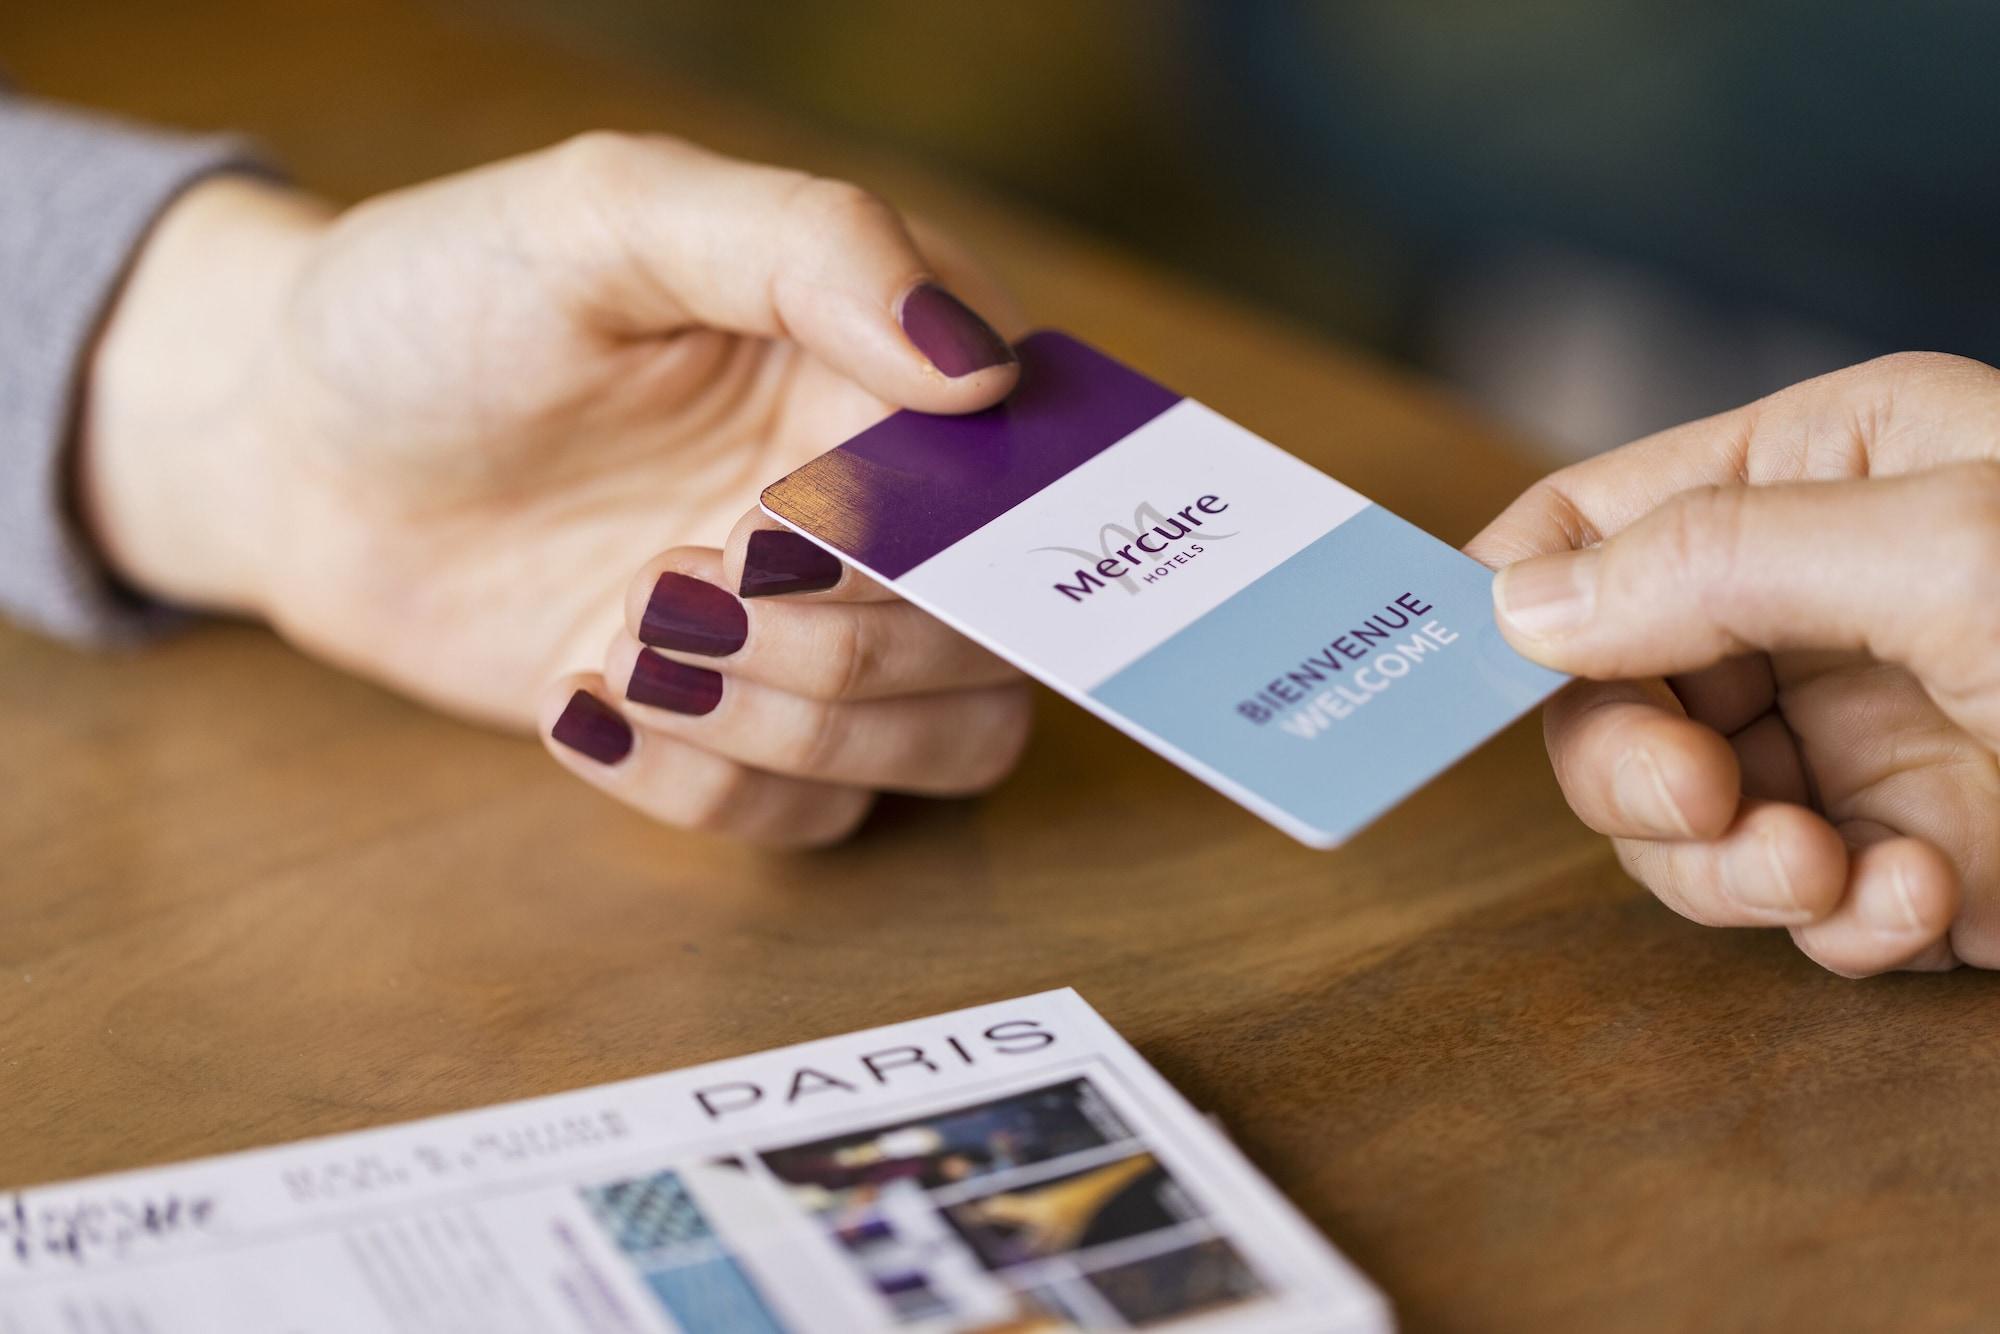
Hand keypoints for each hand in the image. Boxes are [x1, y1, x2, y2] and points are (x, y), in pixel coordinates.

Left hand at [78, 133, 1034, 845]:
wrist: (296, 449)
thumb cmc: (443, 305)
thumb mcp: (608, 216)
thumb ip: (809, 246)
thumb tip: (984, 368)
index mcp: (888, 369)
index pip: (1022, 484)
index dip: (934, 535)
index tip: (779, 523)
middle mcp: (884, 509)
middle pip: (1000, 639)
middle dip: (845, 641)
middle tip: (679, 580)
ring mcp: (817, 628)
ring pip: (950, 746)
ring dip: (796, 726)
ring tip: (634, 641)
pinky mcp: (737, 726)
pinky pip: (812, 821)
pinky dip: (708, 787)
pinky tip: (583, 698)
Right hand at [1470, 353, 1999, 974]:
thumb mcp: (1955, 552)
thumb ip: (1718, 562)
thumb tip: (1518, 602)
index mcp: (1819, 474)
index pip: (1596, 519)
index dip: (1514, 595)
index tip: (1449, 677)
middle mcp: (1814, 603)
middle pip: (1608, 693)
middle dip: (1639, 770)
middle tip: (1701, 803)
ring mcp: (1856, 738)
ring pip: (1676, 821)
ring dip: (1733, 870)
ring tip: (1829, 879)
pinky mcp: (1906, 861)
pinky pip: (1794, 907)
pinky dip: (1840, 927)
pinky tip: (1926, 905)